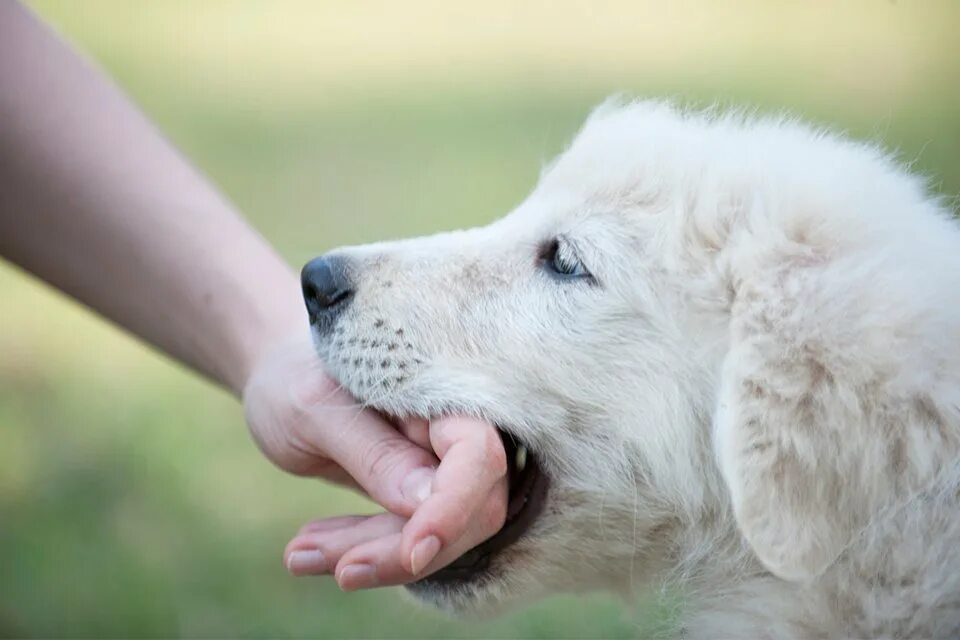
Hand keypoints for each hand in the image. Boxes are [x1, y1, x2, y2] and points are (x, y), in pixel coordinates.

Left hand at [243, 334, 508, 588]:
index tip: (412, 552)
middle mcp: (454, 428)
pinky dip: (361, 550)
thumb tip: (425, 505)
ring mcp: (441, 463)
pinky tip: (306, 550)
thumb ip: (374, 453)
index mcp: (441, 392)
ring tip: (297, 554)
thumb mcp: (315, 411)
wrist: (281, 377)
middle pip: (468, 508)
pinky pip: (407, 536)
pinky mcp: (420, 493)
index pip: (477, 455)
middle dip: (400, 547)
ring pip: (438, 533)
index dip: (453, 508)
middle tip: (320, 562)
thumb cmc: (295, 378)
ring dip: (372, 555)